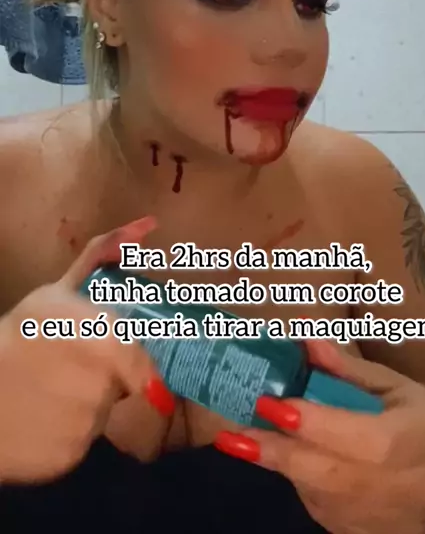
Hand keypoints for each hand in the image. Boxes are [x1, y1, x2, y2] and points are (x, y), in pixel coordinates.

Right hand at [0, 216, 174, 483]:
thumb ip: (106, 254)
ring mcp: (89, 423)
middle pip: (125, 384)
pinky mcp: (70, 456)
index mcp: (107, 337)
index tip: (106, 358)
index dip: (128, 359)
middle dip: (104, 376)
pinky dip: (67, 434)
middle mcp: (106, 382)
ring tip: (52, 391)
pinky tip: (42, 418)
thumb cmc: (18, 334)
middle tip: (70, 369)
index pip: (144, 359)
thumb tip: (151, 224)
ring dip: (86, 403)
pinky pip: (82, 444)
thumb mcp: (59, 289)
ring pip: (103, 414)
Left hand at [214, 340, 424, 533]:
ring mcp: (361, 516)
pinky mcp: (349, 532)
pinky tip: (297, 456)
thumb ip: (350, 370)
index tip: (268, 402)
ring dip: (279, 462)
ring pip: (308, 488)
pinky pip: (314, 502)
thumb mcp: (399, 390)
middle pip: (315, 469)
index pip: (341, 432)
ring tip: (245, 436)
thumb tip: (307, 339)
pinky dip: (300, 478)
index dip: (303, 420)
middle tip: (231, 434)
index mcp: (392, 441)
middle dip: (270, 450)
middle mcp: (376, 485)